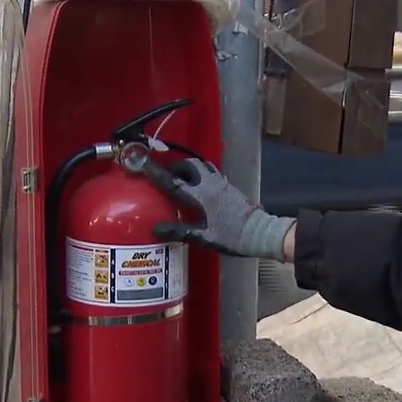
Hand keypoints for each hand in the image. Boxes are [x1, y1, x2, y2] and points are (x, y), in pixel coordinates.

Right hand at [143, 157, 294, 260]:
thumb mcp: (204, 237)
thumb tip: (155, 229)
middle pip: (188, 165)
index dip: (156, 173)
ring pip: (201, 165)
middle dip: (174, 166)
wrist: (259, 232)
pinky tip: (198, 183)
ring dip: (188, 167)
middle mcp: (209, 184)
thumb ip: (180, 231)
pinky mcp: (229, 185)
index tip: (142, 164)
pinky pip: (210, 171)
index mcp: (200, 195)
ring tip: (180, 177)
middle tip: (165, 175)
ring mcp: (221, 183)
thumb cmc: (232, 236)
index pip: (173, 181)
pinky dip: (200, 172)